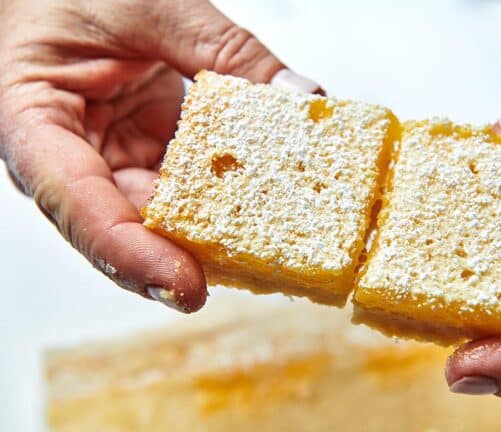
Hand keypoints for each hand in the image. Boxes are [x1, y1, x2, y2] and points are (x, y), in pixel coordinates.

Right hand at [0, 0, 320, 311]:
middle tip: (259, 271)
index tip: (187, 285)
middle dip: (191, 256)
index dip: (133, 256)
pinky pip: (190, 187)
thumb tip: (301, 98)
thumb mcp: (147, 8)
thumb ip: (225, 50)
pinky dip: (229, 192)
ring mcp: (117, 162)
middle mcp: (76, 162)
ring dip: (219, 230)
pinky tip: (270, 195)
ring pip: (166, 216)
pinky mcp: (150, 155)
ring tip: (278, 242)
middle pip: (129, 229)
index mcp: (38, 129)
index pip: (80, 210)